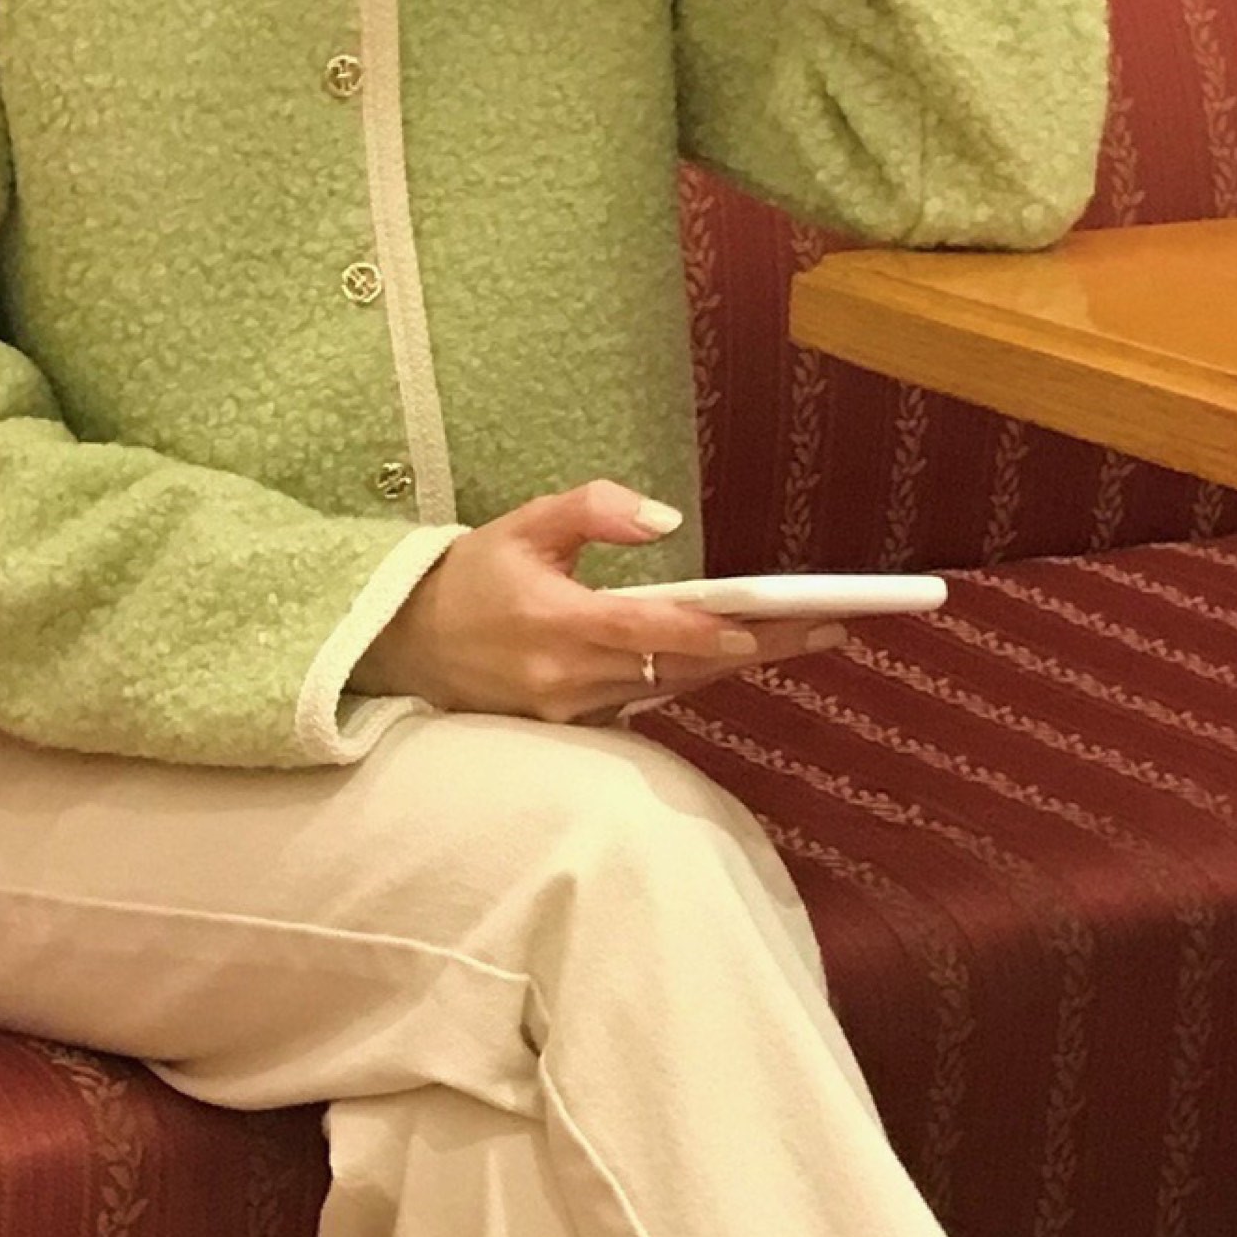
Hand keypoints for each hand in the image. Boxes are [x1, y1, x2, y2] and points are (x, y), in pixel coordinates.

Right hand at [349, 478, 845, 723]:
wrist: (407, 647)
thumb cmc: (469, 579)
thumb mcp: (523, 525)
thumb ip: (592, 509)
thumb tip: (664, 518)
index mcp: (554, 623)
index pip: (643, 632)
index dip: (701, 633)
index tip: (757, 627)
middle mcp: (567, 677)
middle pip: (677, 667)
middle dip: (754, 648)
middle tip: (829, 629)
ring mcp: (571, 710)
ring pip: (669, 688)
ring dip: (733, 664)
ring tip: (803, 637)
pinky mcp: (573, 726)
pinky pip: (645, 701)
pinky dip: (690, 676)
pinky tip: (737, 654)